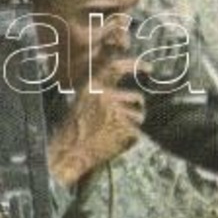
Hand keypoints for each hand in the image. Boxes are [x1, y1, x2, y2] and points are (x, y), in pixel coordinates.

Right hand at [47, 56, 143, 185]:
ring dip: (131, 126)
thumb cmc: (74, 129)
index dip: (136, 65)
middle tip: (139, 112)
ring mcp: (117, 111)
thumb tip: (123, 87)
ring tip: (113, 136)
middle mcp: (107, 95)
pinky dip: (128, 140)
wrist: (68, 153)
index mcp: (94, 85)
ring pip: (138, 117)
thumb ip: (101, 90)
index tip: (149, 68)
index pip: (117, 67)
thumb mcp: (82, 101)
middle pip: (136, 98)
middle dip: (139, 106)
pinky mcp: (125, 128)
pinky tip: (113, 144)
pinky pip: (136, 133)